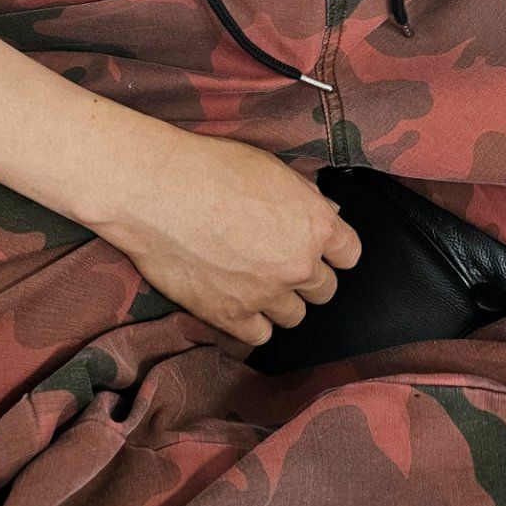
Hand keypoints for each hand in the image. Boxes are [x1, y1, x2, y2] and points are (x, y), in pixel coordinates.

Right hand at [93, 122, 361, 346]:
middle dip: (305, 277)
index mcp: (316, 224)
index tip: (317, 248)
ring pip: (294, 316)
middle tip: (277, 261)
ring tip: (253, 281)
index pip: (349, 254)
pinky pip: (259, 336)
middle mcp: (299, 264)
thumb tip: (328, 212)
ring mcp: (266, 295)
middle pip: (324, 289)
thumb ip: (306, 198)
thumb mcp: (272, 169)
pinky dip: (251, 324)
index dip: (334, 251)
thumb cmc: (211, 168)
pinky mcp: (230, 317)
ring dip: (279, 302)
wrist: (156, 191)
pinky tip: (236, 302)